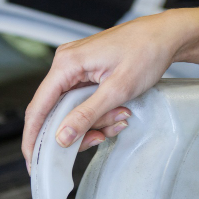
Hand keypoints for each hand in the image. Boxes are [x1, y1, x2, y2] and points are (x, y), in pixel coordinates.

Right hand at [21, 9, 198, 165]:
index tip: (33, 162)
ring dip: (94, 122)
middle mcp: (65, 64)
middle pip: (55, 112)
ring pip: (72, 110)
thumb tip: (62, 137)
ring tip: (120, 116)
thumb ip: (87, 115)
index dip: (33, 138)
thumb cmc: (146, 52)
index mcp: (66, 63)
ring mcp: (75, 69)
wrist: (165, 36)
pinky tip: (118, 112)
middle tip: (100, 137)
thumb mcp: (118, 90)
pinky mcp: (85, 74)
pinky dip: (99, 114)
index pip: (38, 107)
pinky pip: (83, 102)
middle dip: (78, 130)